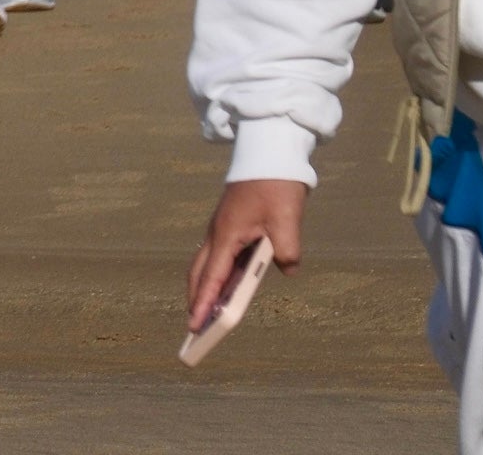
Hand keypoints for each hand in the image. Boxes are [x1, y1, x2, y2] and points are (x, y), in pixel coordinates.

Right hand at [186, 179, 304, 329]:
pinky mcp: (231, 227)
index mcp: (227, 235)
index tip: (195, 326)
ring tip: (208, 313)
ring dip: (205, 288)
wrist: (268, 154)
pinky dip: (218, 276)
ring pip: (206, 265)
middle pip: (200, 273)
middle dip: (196, 300)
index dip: (204, 303)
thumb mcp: (286, 219)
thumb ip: (288, 250)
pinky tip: (229, 287)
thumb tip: (288, 270)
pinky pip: (219, 257)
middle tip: (195, 328)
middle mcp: (218, 235)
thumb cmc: (275, 185)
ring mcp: (222, 230)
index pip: (213, 277)